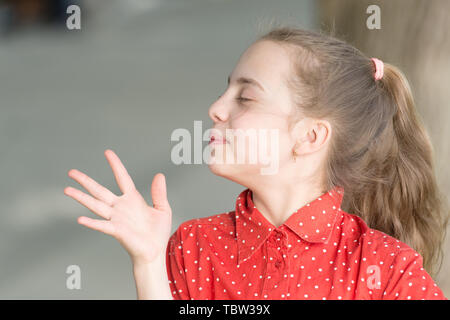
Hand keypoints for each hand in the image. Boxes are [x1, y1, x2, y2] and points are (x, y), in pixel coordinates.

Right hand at [64, 149, 171, 264]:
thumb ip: (159, 193)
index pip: (122, 178)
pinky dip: (92, 223)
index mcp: (132, 199)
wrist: (155, 252)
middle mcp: (120, 207)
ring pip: (95, 205)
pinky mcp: (117, 231)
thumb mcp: (162, 209)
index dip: (115, 165)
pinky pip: (102, 225)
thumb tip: (159, 175)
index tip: (107, 152)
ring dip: (81, 197)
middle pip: (99, 190)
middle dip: (85, 181)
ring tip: (67, 189)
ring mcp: (116, 218)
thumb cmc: (157, 232)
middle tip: (71, 172)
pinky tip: (80, 219)